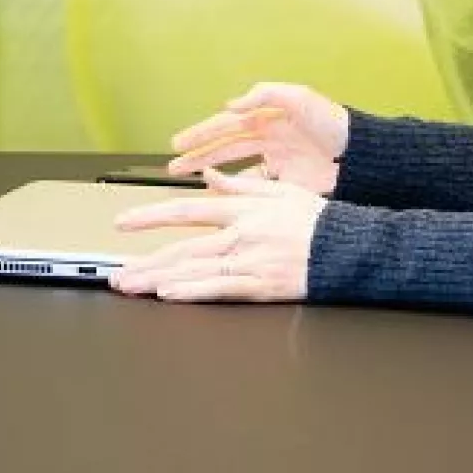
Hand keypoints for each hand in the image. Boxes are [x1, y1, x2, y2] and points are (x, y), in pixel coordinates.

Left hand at [107, 169, 324, 302]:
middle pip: (183, 247)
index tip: (123, 222)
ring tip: (132, 286)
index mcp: (243, 209)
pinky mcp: (263, 285)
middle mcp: (241, 234)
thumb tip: (210, 178)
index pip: (185, 210)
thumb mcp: (280, 191)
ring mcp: (251, 261)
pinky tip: (170, 294)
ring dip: (158, 278)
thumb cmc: (320, 221)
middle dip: (146, 260)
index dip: (150, 216)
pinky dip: (193, 291)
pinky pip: (220, 288)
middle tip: (118, 271)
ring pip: (194, 269)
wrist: (354, 248)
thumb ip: (241, 185)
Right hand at [166, 81, 347, 194]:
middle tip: (173, 165)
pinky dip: (237, 191)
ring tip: (188, 179)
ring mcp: (276, 163)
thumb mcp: (299, 98)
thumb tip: (230, 104)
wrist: (362, 156)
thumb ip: (264, 95)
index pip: (225, 125)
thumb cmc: (333, 123)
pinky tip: (223, 194)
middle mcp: (267, 140)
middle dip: (197, 156)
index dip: (201, 134)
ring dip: (211, 173)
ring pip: (234, 169)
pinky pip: (255, 187)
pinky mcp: (287, 183)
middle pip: (224, 149)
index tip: (178, 143)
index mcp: (267, 118)